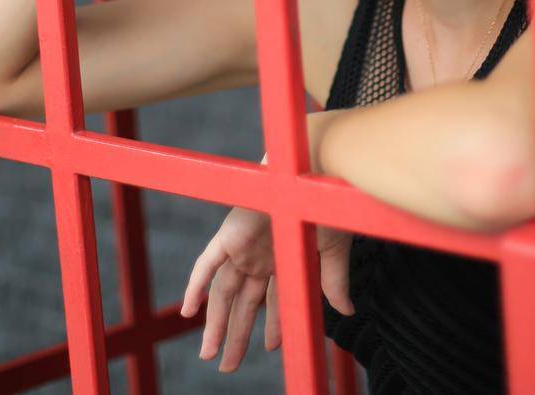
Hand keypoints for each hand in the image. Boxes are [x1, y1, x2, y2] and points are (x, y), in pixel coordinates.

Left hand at [180, 204, 355, 372]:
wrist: (313, 168)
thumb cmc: (326, 202)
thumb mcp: (333, 250)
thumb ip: (334, 281)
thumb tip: (347, 310)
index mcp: (283, 257)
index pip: (275, 299)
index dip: (274, 324)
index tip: (273, 348)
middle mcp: (260, 255)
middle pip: (243, 303)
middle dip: (236, 335)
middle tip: (227, 366)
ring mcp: (243, 246)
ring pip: (223, 293)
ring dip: (215, 324)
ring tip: (209, 354)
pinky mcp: (229, 234)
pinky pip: (206, 264)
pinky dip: (195, 286)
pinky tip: (187, 312)